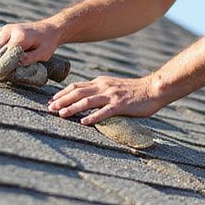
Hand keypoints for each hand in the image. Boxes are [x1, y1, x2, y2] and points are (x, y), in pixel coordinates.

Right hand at [0, 20, 61, 69]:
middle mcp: (9, 31)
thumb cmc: (48, 43)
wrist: (49, 29)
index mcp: (20, 36)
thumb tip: (12, 67)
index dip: (0, 67)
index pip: (3, 54)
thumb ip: (27, 59)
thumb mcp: (42, 54)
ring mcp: (4, 29)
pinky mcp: (3, 30)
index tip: (0, 76)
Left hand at [48, 75, 164, 124]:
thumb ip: (101, 91)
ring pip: (87, 101)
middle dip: (62, 100)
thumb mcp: (114, 87)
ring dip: (72, 108)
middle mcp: (104, 87)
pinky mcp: (120, 105)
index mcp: (101, 82)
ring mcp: (112, 96)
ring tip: (61, 114)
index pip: (76, 86)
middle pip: (77, 92)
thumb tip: (87, 99)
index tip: (51, 100)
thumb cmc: (135, 91)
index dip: (62, 93)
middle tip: (49, 108)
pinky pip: (104, 112)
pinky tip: (84, 123)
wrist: (154, 88)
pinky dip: (92, 117)